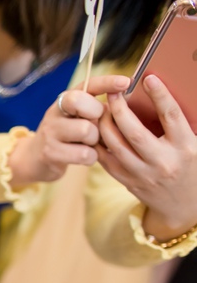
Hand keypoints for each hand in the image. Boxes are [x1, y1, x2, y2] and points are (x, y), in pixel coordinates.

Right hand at [7, 74, 130, 187]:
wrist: (35, 159)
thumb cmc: (66, 136)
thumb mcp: (78, 117)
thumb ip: (96, 109)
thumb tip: (123, 103)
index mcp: (65, 99)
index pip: (87, 85)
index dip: (107, 82)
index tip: (125, 82)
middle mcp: (55, 112)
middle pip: (82, 103)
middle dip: (97, 114)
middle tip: (95, 125)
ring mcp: (50, 132)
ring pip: (86, 130)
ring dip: (95, 140)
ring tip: (89, 144)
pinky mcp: (50, 153)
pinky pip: (84, 154)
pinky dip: (91, 157)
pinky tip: (85, 156)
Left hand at [96, 74, 196, 239]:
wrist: (185, 204)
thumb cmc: (191, 165)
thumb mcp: (194, 144)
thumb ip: (180, 124)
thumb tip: (162, 95)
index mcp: (186, 148)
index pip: (171, 117)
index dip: (160, 95)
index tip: (149, 78)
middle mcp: (163, 162)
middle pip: (135, 132)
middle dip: (120, 110)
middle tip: (112, 92)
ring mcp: (143, 174)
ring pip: (116, 146)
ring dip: (105, 125)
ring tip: (101, 108)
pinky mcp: (128, 182)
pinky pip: (108, 160)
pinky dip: (99, 143)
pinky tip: (95, 129)